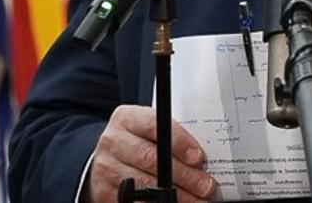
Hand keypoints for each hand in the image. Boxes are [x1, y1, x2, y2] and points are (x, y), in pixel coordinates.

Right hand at [87, 105, 216, 202]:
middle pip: (152, 158)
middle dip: (184, 175)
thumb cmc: (139, 142)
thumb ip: (171, 137)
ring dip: (177, 195)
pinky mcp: (105, 190)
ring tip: (197, 199)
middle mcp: (113, 141)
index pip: (154, 125)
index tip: (198, 157)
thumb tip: (201, 158)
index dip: (178, 142)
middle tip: (206, 185)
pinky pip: (136, 200)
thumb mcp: (150, 131)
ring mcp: (107, 166)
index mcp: (126, 118)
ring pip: (146, 184)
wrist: (109, 159)